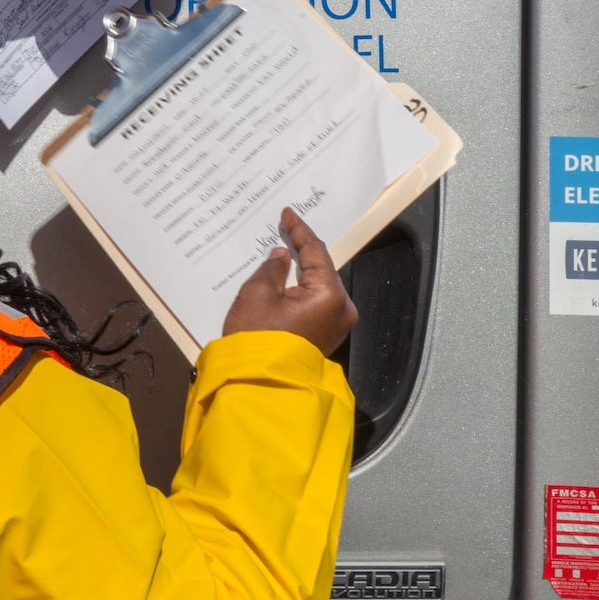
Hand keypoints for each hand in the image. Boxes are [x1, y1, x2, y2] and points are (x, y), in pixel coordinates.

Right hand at [222, 211, 356, 354]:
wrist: (259, 385)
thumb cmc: (256, 337)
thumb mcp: (258, 293)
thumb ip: (272, 268)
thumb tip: (283, 256)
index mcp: (329, 293)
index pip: (316, 251)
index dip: (299, 230)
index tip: (287, 213)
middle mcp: (342, 308)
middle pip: (323, 268)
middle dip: (304, 249)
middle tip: (286, 228)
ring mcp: (338, 324)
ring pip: (321, 284)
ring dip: (304, 268)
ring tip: (288, 247)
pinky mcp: (328, 335)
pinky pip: (318, 300)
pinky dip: (305, 286)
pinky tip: (291, 275)